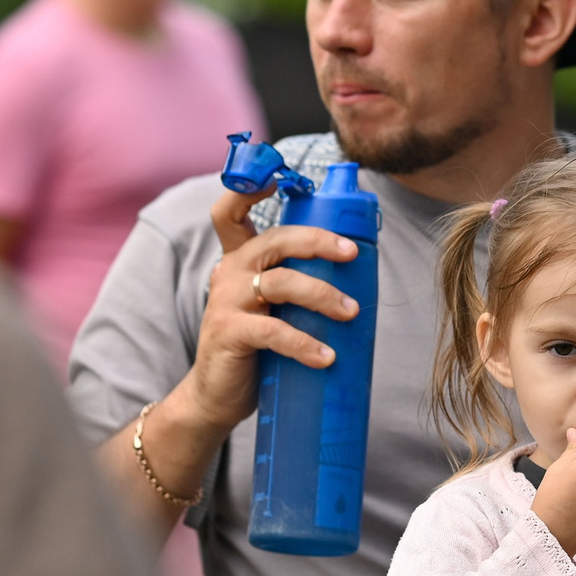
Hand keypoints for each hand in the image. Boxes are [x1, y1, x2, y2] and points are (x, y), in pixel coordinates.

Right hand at [174, 182, 364, 436]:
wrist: (216, 398)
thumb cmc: (255, 350)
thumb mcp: (273, 309)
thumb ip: (297, 287)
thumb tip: (360, 280)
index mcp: (240, 261)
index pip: (231, 213)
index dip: (250, 189)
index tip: (279, 177)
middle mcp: (229, 272)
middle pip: (275, 240)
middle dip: (317, 240)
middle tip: (351, 252)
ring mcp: (225, 302)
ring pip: (280, 282)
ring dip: (322, 294)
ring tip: (351, 312)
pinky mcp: (228, 333)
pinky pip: (272, 331)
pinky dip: (304, 343)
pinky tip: (326, 357)